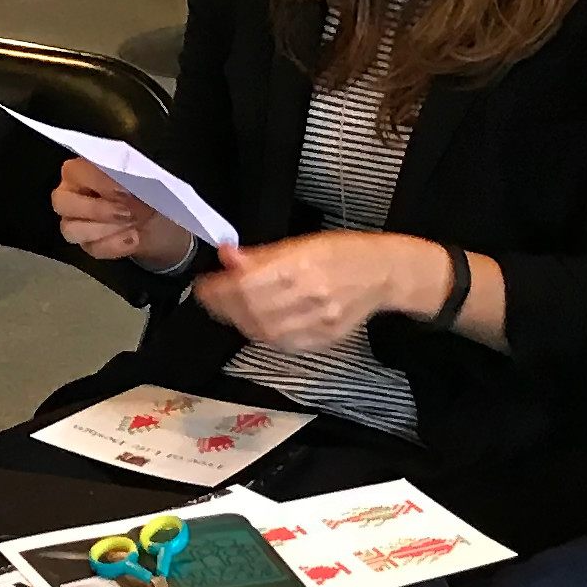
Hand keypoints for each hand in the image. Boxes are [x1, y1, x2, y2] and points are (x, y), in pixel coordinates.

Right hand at [53, 160, 192, 271]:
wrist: (166, 224)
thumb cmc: (151, 194)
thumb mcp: (146, 181)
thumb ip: (129, 177)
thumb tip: (123, 185)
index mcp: (84, 170)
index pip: (74, 171)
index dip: (96, 181)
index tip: (123, 191)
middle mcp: (72, 193)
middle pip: (61, 202)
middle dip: (95, 209)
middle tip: (126, 212)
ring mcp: (76, 222)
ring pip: (70, 229)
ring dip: (104, 228)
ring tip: (133, 224)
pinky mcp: (88, 244)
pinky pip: (92, 248)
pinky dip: (114, 244)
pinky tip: (134, 238)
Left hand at [193, 231, 428, 351]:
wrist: (383, 273)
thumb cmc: (342, 252)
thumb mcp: (300, 243)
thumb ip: (262, 255)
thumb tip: (227, 257)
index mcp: (302, 266)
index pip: (247, 285)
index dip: (219, 289)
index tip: (204, 286)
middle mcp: (310, 297)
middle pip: (252, 311)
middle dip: (224, 307)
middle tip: (211, 299)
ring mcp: (318, 322)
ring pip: (264, 332)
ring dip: (240, 322)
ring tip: (231, 310)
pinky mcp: (324, 339)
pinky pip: (283, 344)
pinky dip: (263, 335)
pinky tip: (256, 322)